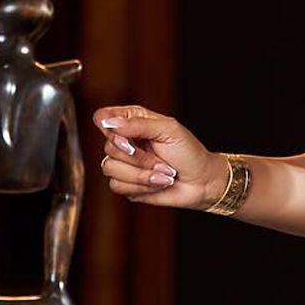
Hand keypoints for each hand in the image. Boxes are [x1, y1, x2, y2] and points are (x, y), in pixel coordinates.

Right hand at [91, 103, 227, 208]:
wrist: (202, 182)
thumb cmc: (189, 152)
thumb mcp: (169, 130)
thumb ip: (139, 124)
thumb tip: (109, 123)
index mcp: (132, 122)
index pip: (102, 118)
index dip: (110, 128)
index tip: (130, 137)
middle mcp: (124, 141)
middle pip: (108, 147)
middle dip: (139, 157)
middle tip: (163, 159)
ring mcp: (124, 164)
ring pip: (110, 168)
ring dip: (142, 174)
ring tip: (164, 173)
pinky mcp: (127, 184)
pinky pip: (117, 186)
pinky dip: (140, 186)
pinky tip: (158, 183)